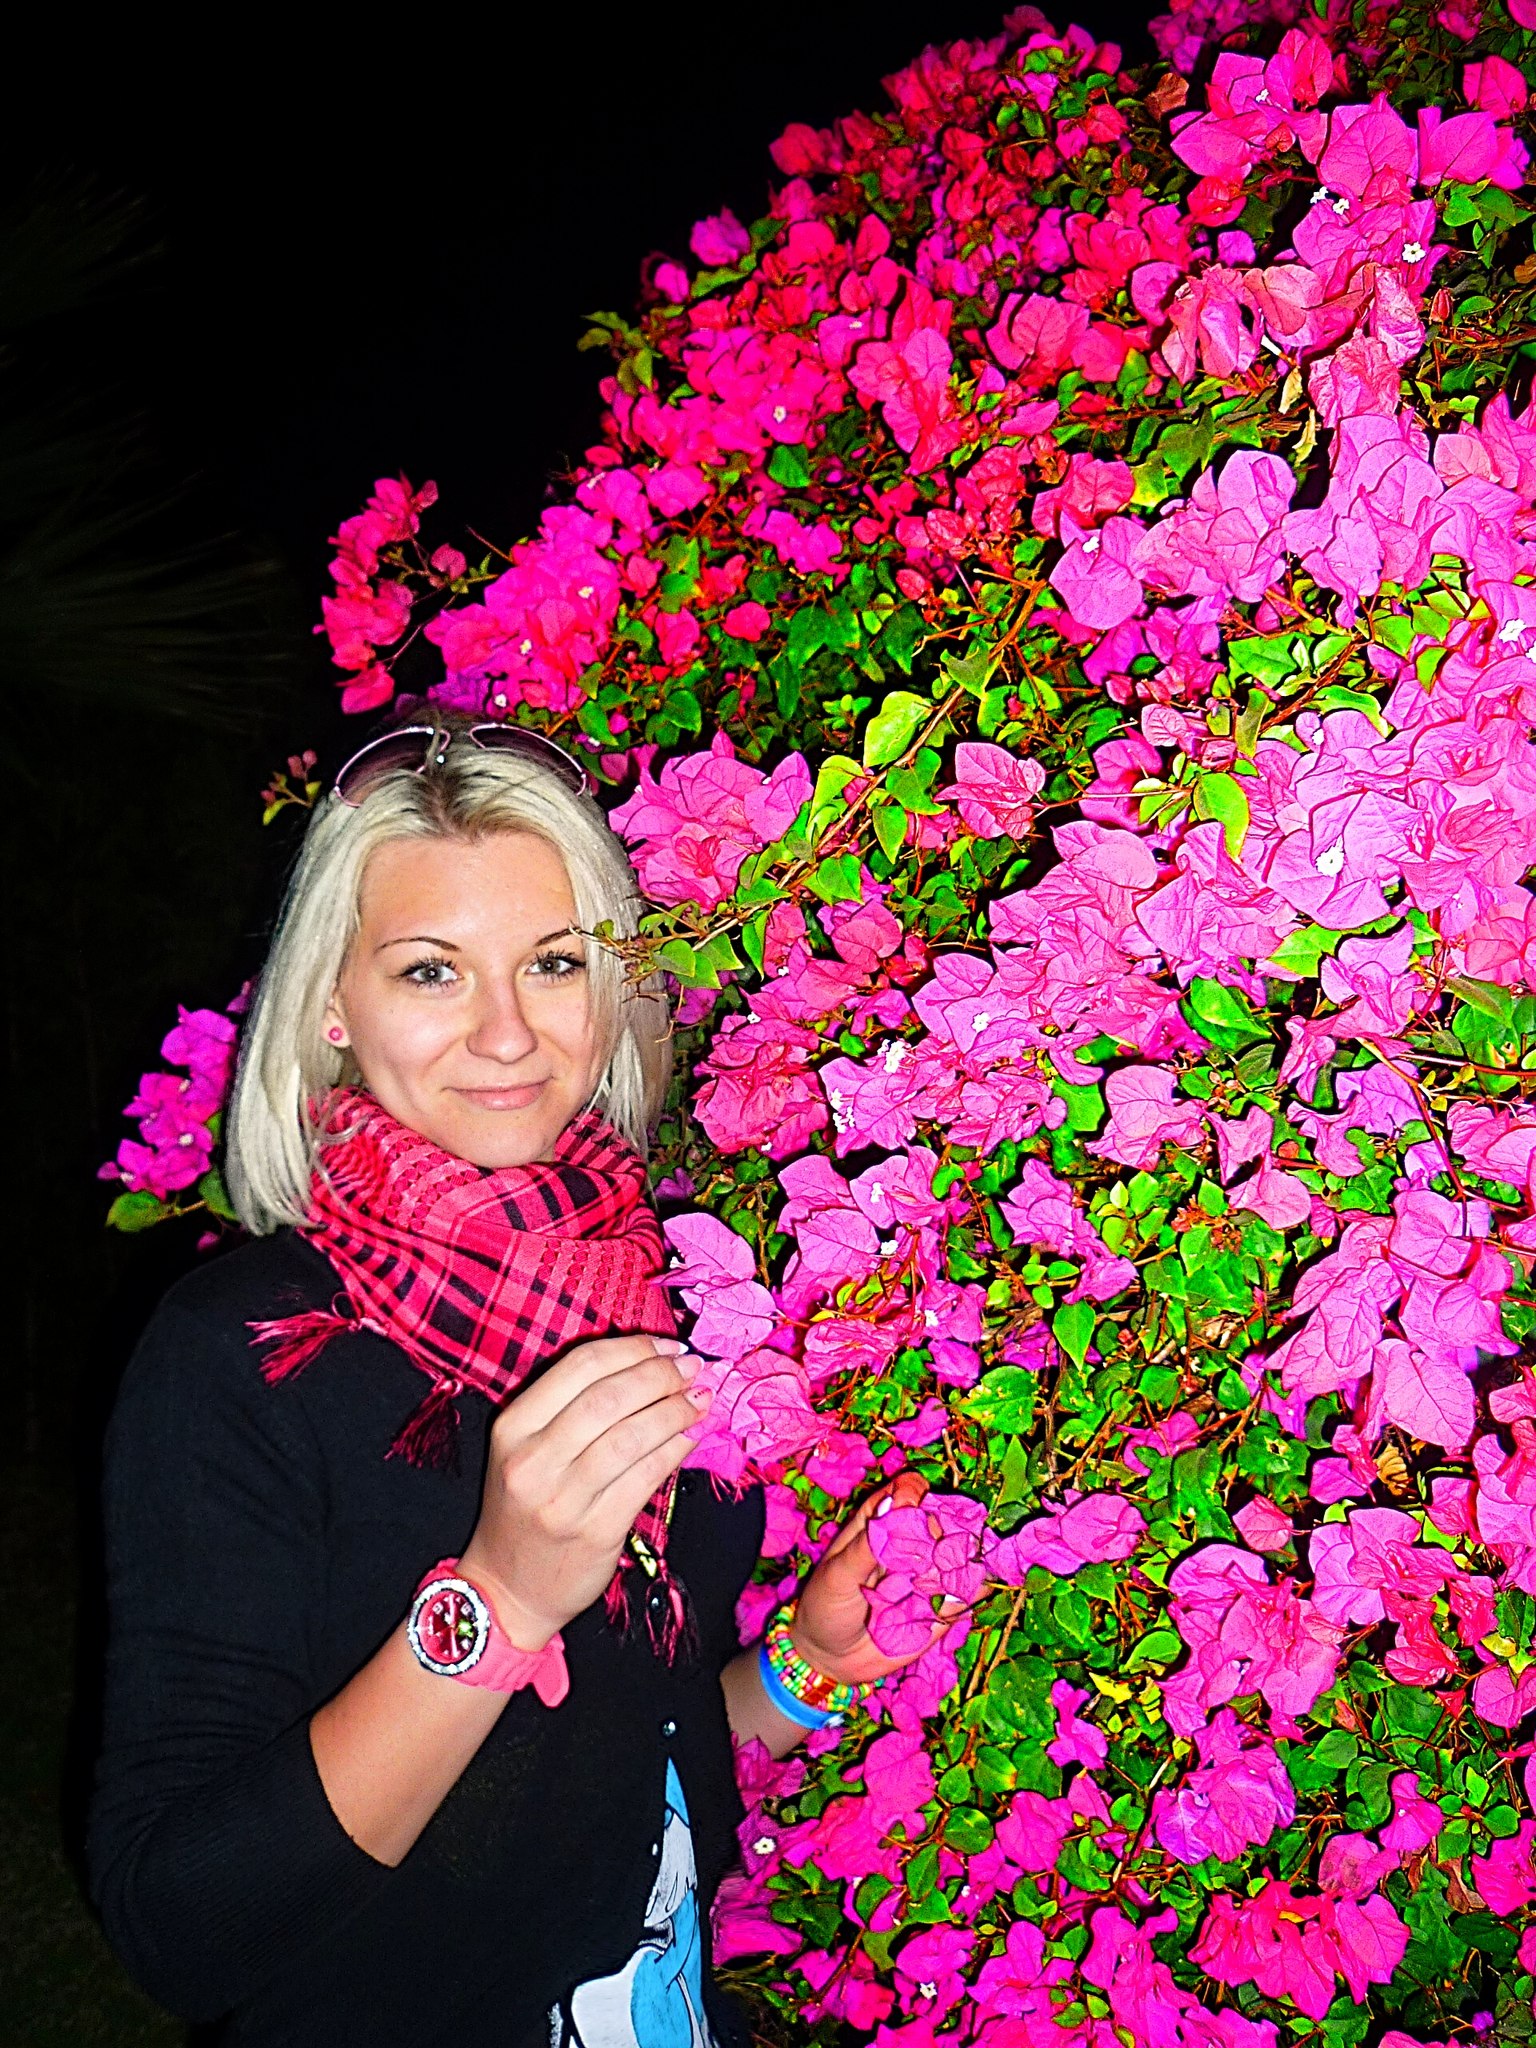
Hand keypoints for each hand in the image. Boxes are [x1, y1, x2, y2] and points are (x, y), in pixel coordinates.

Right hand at [457, 1334, 707, 1650]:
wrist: (507, 1589)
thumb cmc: (526, 1509)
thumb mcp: (526, 1450)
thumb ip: (572, 1407)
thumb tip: (653, 1364)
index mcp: (512, 1428)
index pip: (580, 1366)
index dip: (632, 1348)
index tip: (667, 1345)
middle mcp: (532, 1461)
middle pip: (609, 1397)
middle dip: (660, 1375)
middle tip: (692, 1368)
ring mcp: (562, 1500)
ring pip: (631, 1435)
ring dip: (675, 1410)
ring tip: (700, 1399)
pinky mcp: (595, 1532)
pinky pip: (646, 1477)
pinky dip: (676, 1448)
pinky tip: (692, 1435)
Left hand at [789, 1470, 964, 1687]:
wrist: (831, 1658)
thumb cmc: (825, 1606)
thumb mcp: (838, 1575)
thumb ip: (867, 1545)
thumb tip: (896, 1503)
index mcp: (880, 1521)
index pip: (909, 1490)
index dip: (916, 1494)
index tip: (912, 1508)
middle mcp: (911, 1541)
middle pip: (943, 1516)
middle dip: (944, 1528)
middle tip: (931, 1550)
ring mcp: (931, 1571)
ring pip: (963, 1550)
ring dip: (962, 1558)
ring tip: (942, 1578)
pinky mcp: (945, 1603)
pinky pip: (971, 1590)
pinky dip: (973, 1588)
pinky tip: (954, 1599)